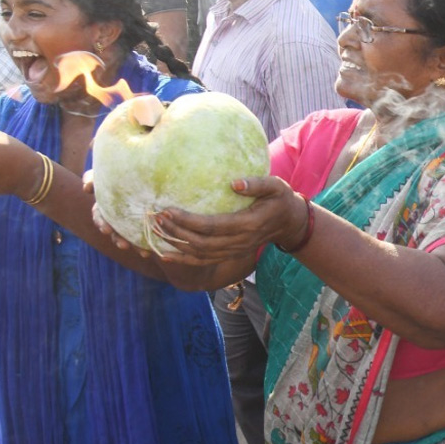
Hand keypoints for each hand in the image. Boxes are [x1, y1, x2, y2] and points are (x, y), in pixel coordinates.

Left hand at [140, 175, 304, 265]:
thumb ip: (257, 184)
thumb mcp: (276, 186)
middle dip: (176, 232)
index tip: (168, 210)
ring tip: (155, 232)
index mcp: (248, 225)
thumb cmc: (281, 199)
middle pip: (201, 242)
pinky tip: (165, 254)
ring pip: (199, 254)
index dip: (188, 221)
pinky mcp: (229, 254)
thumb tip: (234, 182)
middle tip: (156, 219)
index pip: (212, 226)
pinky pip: (203, 261)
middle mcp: (239, 242)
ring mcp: (234, 251)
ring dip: (176, 245)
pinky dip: (183, 259)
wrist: (289, 223)